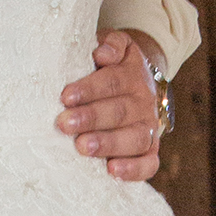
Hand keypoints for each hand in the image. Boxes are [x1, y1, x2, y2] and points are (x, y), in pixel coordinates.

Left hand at [58, 31, 162, 182]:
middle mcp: (143, 102)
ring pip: (135, 138)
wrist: (138, 82)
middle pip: (120, 111)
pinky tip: (112, 172)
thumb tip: (101, 53)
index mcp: (132, 75)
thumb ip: (111, 43)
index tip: (65, 96)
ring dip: (108, 143)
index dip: (90, 89)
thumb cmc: (111, 66)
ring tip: (83, 147)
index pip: (112, 82)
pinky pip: (149, 164)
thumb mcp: (115, 45)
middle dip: (92, 118)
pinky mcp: (150, 151)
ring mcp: (149, 128)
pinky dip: (134, 170)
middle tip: (65, 124)